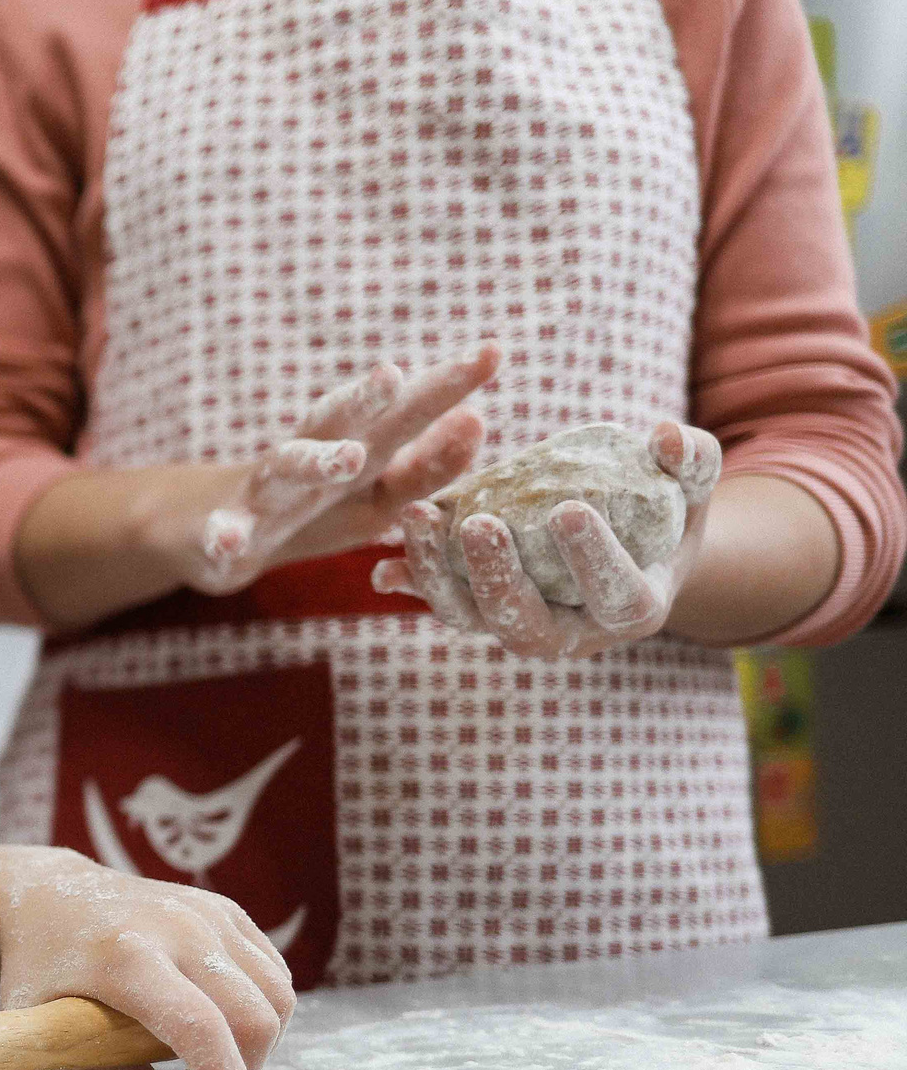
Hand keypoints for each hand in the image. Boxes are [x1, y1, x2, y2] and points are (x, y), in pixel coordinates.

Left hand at [0, 846, 293, 1069]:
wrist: (48, 896)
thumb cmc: (38, 969)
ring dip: (256, 1045)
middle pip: (254, 1015)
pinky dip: (261, 1011)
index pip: (200, 1025)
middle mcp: (176, 927)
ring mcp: (206, 913)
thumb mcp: (33, 1029)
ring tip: (205, 1059)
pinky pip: (273, 973)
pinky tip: (219, 1024)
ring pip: (276, 995)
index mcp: (126, 956)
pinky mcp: (224, 911)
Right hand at [172, 346, 497, 594]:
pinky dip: (225, 535)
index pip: (404, 410)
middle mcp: (308, 457)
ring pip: (287, 469)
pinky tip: (229, 540)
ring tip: (350, 459)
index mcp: (354, 447)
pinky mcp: (225, 532)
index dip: (445, 384)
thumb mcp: (379, 496)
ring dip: (316, 460)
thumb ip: (427, 466)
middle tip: (396, 374)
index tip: (493, 353)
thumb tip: (477, 420)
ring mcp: (264, 494)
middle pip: (339, 420)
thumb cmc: (314, 511)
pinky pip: (224, 534)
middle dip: (367, 398)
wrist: (217, 537)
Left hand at [375, 420, 721, 658]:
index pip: (615, 595)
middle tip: (479, 524)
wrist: (627, 542)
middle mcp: (572, 634)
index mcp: (634, 608)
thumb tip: (662, 435)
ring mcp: (518, 629)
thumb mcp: (688, 484)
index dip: (594, 559)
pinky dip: (413, 584)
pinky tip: (382, 562)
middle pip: (528, 624)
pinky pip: (441, 604)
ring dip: (437, 575)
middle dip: (500, 577)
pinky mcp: (477, 614)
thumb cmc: (663, 508)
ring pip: (471, 619)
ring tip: (418, 517)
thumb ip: (688, 459)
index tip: (569, 509)